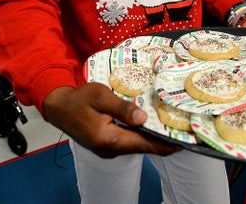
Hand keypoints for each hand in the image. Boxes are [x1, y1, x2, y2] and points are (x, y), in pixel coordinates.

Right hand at [43, 83, 177, 158]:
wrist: (59, 107)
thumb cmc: (79, 98)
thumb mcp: (100, 96)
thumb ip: (122, 108)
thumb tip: (143, 118)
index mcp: (109, 138)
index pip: (145, 144)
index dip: (167, 143)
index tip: (186, 139)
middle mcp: (111, 149)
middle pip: (145, 147)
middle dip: (165, 139)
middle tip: (185, 128)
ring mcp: (109, 149)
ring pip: (138, 145)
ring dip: (155, 138)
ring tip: (175, 126)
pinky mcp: (107, 145)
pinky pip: (130, 142)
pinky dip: (144, 136)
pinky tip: (154, 126)